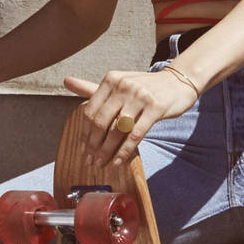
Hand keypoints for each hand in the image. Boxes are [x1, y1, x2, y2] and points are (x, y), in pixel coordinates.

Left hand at [63, 67, 199, 167]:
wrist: (177, 83)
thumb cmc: (144, 87)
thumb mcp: (118, 84)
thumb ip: (92, 87)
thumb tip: (66, 81)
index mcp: (111, 80)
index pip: (91, 111)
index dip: (85, 133)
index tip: (83, 149)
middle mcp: (123, 86)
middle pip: (101, 122)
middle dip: (93, 145)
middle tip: (90, 161)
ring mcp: (140, 96)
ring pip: (117, 130)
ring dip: (106, 150)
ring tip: (101, 163)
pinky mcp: (155, 108)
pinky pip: (135, 134)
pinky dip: (124, 150)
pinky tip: (117, 161)